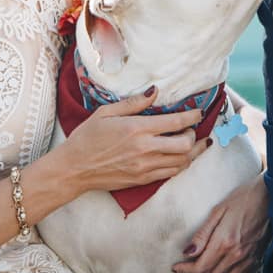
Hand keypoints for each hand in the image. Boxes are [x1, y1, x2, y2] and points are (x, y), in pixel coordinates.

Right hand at [58, 90, 208, 195]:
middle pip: (186, 144)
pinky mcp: (143, 179)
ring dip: (193, 151)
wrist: (74, 168)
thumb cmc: (87, 138)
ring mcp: (145, 167)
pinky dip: (181, 164)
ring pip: (182, 161)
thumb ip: (133, 103)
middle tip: (190, 129)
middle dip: (194, 135)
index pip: (176, 122)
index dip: (192, 116)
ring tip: (196, 143)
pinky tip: (181, 157)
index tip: (198, 112)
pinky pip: (171, 173)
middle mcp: (145, 149)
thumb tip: (155, 92)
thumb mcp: (106, 113)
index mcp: (137, 129)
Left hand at [171, 175, 268, 272]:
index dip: (184, 272)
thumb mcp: (218, 211)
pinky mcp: (255, 264)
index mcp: (225, 242)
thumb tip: (187, 253)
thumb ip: (202, 235)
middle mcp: (236, 256)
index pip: (199, 268)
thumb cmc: (244, 199)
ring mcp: (248, 262)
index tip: (175, 269)